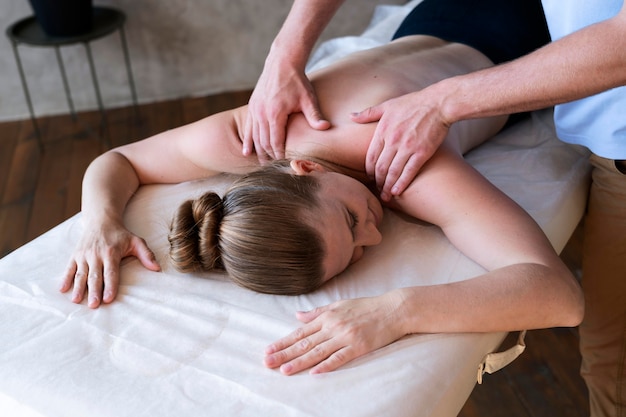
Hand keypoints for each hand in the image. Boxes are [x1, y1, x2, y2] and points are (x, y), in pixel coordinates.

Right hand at [60, 220, 160, 307]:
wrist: (101, 220)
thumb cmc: (120, 234)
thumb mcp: (136, 241)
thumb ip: (146, 255)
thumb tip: (157, 269)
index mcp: (111, 252)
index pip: (111, 272)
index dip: (110, 286)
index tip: (108, 299)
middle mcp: (96, 254)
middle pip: (95, 276)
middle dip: (94, 291)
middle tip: (93, 305)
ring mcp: (84, 255)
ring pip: (81, 274)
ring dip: (78, 288)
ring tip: (76, 300)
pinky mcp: (75, 255)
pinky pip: (69, 268)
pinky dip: (66, 278)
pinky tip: (63, 289)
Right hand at [243, 61, 329, 161]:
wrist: (282, 62)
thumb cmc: (297, 81)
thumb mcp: (308, 98)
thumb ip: (314, 115)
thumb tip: (325, 128)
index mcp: (275, 113)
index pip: (275, 140)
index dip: (279, 154)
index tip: (283, 163)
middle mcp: (262, 113)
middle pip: (263, 141)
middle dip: (268, 156)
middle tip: (273, 168)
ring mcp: (255, 109)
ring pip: (254, 136)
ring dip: (258, 151)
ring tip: (262, 163)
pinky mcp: (252, 106)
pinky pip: (248, 127)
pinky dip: (248, 140)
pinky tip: (246, 152)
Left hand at [264, 293, 404, 374]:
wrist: (393, 309)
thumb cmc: (366, 307)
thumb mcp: (339, 305)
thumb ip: (317, 313)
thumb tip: (297, 316)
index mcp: (327, 317)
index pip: (300, 333)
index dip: (283, 342)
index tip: (268, 350)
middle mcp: (333, 327)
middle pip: (304, 344)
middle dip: (284, 354)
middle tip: (268, 363)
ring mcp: (346, 337)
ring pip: (318, 352)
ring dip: (299, 362)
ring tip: (284, 371)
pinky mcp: (359, 346)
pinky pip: (340, 358)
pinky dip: (326, 365)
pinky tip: (314, 372)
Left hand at [351, 90, 450, 200]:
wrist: (439, 103)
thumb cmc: (414, 102)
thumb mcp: (388, 105)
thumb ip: (368, 113)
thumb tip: (350, 116)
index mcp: (383, 130)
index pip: (371, 157)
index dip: (369, 171)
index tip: (371, 178)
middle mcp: (393, 140)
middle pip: (380, 168)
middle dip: (378, 182)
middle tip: (378, 191)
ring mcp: (407, 147)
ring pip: (393, 172)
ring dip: (387, 186)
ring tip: (386, 196)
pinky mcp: (422, 152)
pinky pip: (409, 172)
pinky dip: (401, 184)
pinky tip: (397, 192)